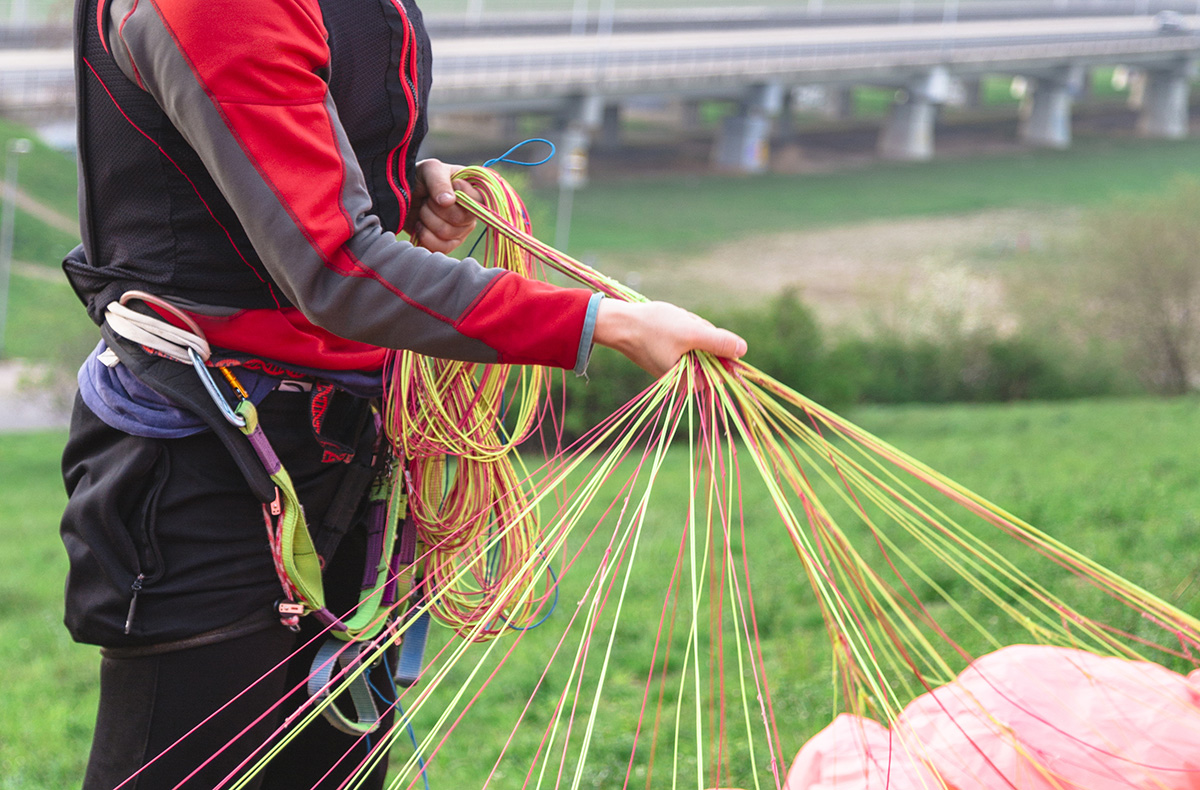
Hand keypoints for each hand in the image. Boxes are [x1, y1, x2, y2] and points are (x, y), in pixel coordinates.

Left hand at [405, 159, 482, 253]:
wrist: (403, 196)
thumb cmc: (420, 178)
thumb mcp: (429, 170)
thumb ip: (439, 182)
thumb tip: (449, 201)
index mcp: (472, 191)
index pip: (479, 200)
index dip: (464, 195)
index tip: (453, 184)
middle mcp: (470, 213)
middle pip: (460, 219)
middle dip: (435, 208)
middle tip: (427, 199)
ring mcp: (461, 231)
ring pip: (446, 233)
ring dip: (427, 220)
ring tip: (422, 210)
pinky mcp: (448, 244)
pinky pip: (441, 248)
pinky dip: (425, 236)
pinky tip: (420, 225)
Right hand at [593, 300, 747, 378]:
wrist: (620, 322)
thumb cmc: (653, 329)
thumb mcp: (691, 332)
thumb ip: (718, 343)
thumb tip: (742, 350)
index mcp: (691, 382)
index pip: (722, 366)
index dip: (716, 345)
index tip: (696, 334)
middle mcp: (686, 380)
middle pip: (712, 352)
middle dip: (702, 333)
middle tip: (682, 326)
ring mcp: (679, 366)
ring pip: (700, 342)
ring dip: (692, 328)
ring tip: (672, 323)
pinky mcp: (672, 355)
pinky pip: (687, 339)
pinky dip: (682, 328)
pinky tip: (667, 324)